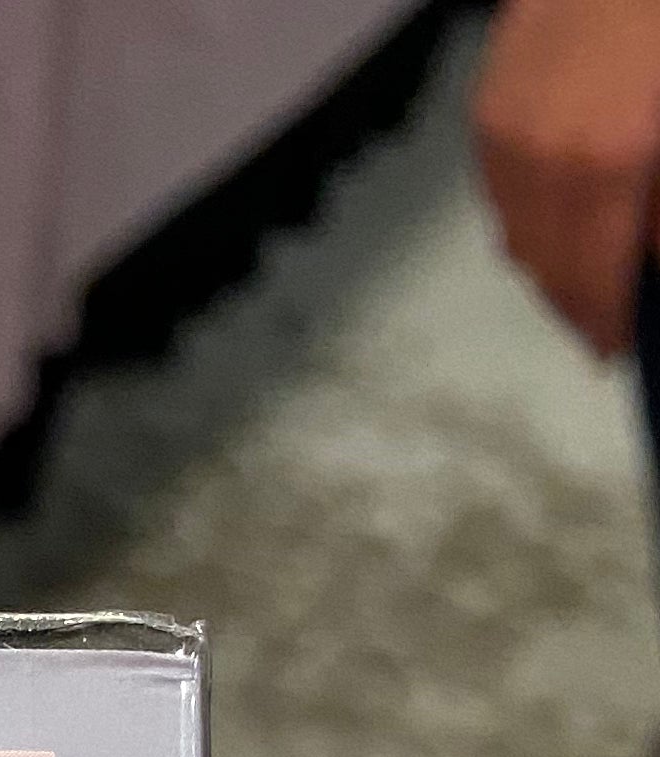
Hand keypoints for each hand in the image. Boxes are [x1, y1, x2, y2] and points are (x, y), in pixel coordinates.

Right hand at [474, 0, 659, 352]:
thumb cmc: (657, 25)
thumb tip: (653, 256)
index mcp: (604, 162)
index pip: (592, 279)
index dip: (604, 323)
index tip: (615, 347)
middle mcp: (541, 155)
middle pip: (543, 266)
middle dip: (572, 299)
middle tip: (600, 315)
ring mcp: (506, 126)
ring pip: (513, 228)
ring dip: (547, 256)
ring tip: (580, 263)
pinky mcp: (490, 97)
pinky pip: (499, 182)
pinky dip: (527, 205)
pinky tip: (558, 199)